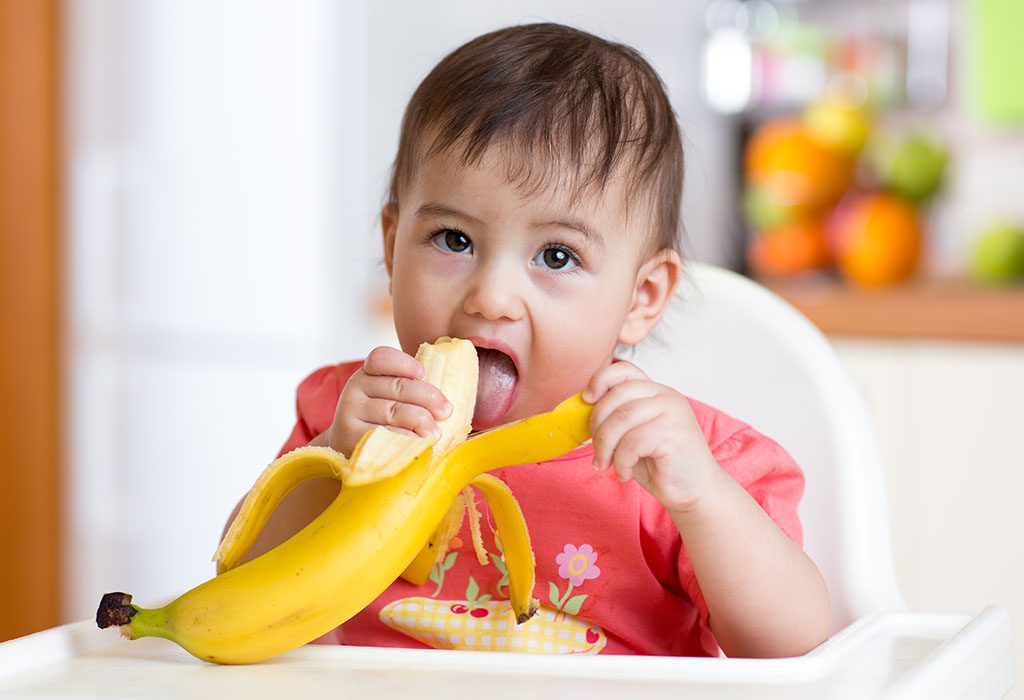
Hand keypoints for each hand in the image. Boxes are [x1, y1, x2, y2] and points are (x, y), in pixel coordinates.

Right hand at [324, 346, 452, 456]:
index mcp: (368, 373)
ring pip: (393, 411)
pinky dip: (406, 439)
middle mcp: (355, 389)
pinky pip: (384, 435)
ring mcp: (349, 412)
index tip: (423, 373)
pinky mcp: (350, 436)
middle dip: (428, 397)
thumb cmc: (381, 421)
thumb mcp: (389, 398)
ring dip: (421, 421)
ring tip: (436, 432)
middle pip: (397, 386)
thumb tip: (456, 381)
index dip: (404, 363)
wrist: (349, 450)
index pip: (381, 358)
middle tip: (446, 411)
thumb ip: (411, 388)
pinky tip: (418, 443)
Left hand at [583, 360, 722, 513]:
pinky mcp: (674, 433)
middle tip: (598, 453)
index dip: (600, 380)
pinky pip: (632, 442)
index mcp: (655, 392)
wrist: (693, 491)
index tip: (587, 400)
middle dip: (597, 427)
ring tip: (606, 465)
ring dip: (605, 447)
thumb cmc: (659, 464)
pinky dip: (621, 461)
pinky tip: (625, 473)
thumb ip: (616, 417)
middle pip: (616, 397)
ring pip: (621, 419)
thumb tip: (581, 408)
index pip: (624, 370)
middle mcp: (666, 396)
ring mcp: (673, 412)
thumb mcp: (633, 434)